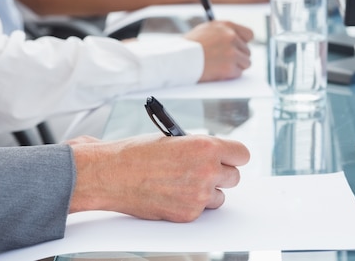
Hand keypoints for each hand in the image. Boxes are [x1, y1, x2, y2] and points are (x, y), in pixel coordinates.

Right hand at [69, 134, 250, 221]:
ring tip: (183, 183)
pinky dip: (190, 205)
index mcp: (206, 146)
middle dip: (221, 174)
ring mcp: (199, 195)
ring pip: (220, 196)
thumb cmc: (138, 153)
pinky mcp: (188, 214)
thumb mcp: (174, 140)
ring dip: (207, 192)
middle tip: (205, 171)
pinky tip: (172, 194)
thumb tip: (215, 156)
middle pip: (234, 177)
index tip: (229, 159)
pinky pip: (201, 211)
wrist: (112, 174)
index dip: (234, 156)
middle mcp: (207, 170)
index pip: (242, 154)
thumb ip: (199, 148)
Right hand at [183, 20, 253, 81]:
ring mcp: (231, 52)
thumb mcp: (205, 30)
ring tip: (221, 67)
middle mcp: (231, 37)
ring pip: (246, 63)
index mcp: (226, 26)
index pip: (249, 34)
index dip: (244, 43)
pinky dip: (230, 75)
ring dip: (236, 66)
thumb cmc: (188, 47)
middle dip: (238, 57)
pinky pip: (238, 73)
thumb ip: (222, 33)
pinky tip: (218, 72)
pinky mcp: (229, 67)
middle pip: (247, 51)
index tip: (240, 49)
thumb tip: (236, 38)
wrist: (177, 59)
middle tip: (225, 62)